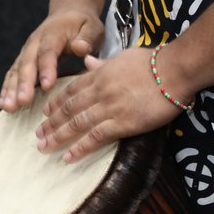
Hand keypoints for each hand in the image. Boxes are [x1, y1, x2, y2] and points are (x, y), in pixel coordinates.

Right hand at [0, 7, 104, 112]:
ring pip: (16, 70)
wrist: (68, 14)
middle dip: (24, 83)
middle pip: (27, 62)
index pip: (48, 50)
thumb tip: (80, 48)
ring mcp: (26, 52)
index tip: (46, 85)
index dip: (46, 68)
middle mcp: (34, 42)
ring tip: (8, 107)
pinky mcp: (22, 61)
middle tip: (22, 101)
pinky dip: (7, 89)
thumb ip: (87, 38)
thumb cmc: (82, 25)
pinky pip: (12, 75)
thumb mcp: (92, 27)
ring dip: (11, 89)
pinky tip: (4, 104)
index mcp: (53, 33)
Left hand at [35, 47, 185, 162]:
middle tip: (37, 135)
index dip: (56, 103)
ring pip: (76, 124)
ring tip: (44, 148)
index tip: (45, 113)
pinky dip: (79, 148)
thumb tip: (87, 61)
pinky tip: (67, 157)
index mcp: (100, 74)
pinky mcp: (123, 123)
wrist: (175, 70)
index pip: (71, 90)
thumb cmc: (155, 62)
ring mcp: (110, 108)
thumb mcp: (124, 56)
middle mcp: (100, 91)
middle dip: (51, 123)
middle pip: (69, 109)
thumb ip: (103, 63)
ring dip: (58, 137)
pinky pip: (95, 138)